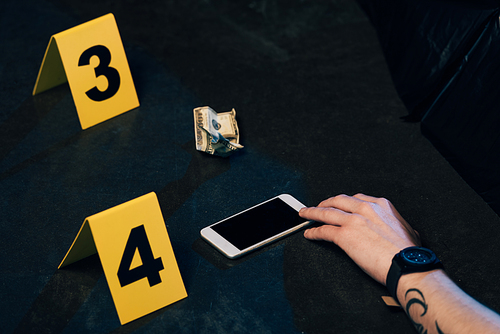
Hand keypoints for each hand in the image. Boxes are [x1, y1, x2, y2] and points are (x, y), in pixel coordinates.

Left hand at [299, 194, 420, 284]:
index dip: (342, 201)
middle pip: (337, 201)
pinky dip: (313, 232)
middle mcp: (365, 209)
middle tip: (317, 207)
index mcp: (380, 205)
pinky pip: (323, 231)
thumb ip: (399, 225)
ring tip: (304, 215)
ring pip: (326, 213)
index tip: (338, 204)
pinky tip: (309, 234)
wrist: (406, 265)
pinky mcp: (344, 235)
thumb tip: (403, 229)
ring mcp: (353, 221)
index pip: (355, 199)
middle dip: (325, 203)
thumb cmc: (409, 253)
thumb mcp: (407, 229)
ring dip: (312, 213)